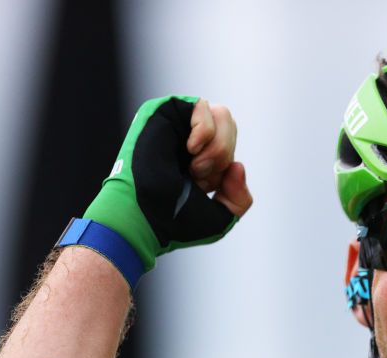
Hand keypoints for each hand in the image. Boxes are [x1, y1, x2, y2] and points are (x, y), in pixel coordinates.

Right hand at [83, 95, 252, 270]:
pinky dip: (205, 132)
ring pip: (221, 115)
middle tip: (199, 177)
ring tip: (195, 168)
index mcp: (201, 155)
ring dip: (216, 148)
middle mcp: (190, 135)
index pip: (230, 143)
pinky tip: (191, 149)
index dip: (226, 166)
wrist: (146, 217)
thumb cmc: (176, 221)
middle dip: (222, 156)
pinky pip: (202, 106)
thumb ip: (240, 197)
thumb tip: (238, 165)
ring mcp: (178, 122)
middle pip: (230, 126)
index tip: (206, 187)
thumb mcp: (221, 216)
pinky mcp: (165, 111)